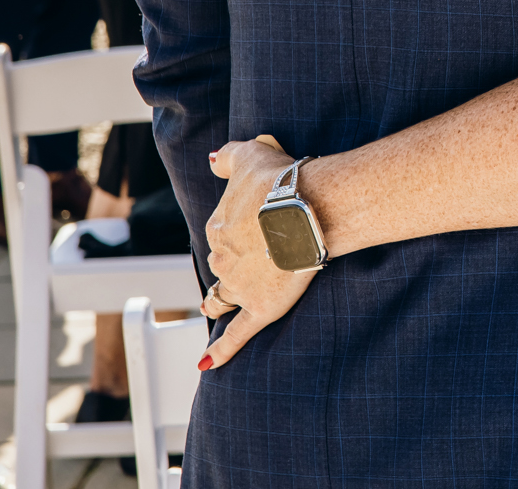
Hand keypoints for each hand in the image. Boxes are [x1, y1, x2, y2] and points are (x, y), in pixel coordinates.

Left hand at [201, 136, 317, 368]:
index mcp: (219, 227)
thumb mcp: (251, 154)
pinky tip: (208, 363)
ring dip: (218, 300)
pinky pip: (236, 335)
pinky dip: (221, 350)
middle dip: (236, 261)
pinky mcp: (261, 308)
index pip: (222, 233)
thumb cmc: (284, 179)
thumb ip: (228, 156)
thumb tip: (211, 158)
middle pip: (223, 264)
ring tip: (219, 303)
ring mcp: (240, 286)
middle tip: (260, 254)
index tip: (259, 222)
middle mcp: (223, 259)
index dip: (240, 229)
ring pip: (221, 298)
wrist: (309, 206)